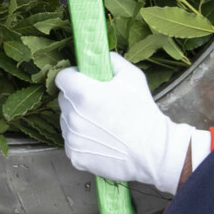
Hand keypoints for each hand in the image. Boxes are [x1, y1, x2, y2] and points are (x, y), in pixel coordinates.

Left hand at [56, 52, 205, 194]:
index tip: (84, 81)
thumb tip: (97, 58)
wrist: (152, 151)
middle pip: (64, 100)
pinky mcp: (74, 156)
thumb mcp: (132, 76)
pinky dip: (81, 140)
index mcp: (82, 93)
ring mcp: (72, 138)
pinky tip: (100, 140)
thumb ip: (111, 61)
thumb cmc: (143, 112)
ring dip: (78, 120)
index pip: (61, 77)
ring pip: (66, 121)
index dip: (74, 77)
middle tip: (98, 104)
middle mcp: (72, 116)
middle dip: (76, 98)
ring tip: (101, 125)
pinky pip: (71, 141)